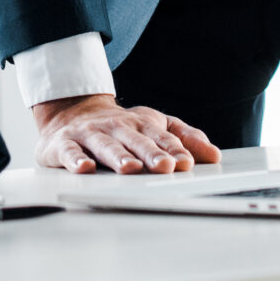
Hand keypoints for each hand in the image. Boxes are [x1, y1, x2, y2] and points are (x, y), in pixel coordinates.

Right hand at [33, 93, 219, 173]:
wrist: (72, 112)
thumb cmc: (120, 127)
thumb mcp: (154, 125)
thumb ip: (185, 138)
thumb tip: (213, 155)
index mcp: (141, 123)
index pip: (161, 136)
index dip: (174, 149)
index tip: (187, 163)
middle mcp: (117, 127)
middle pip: (136, 140)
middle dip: (151, 153)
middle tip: (165, 166)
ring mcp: (91, 134)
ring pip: (105, 145)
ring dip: (118, 156)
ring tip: (130, 168)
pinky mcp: (65, 144)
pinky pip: (70, 152)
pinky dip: (76, 159)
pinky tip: (86, 168)